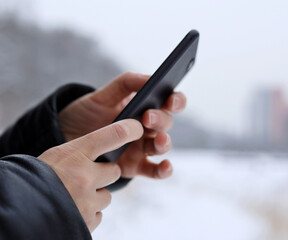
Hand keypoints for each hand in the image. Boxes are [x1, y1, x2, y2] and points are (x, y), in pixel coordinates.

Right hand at [38, 119, 142, 231]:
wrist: (16, 210)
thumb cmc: (32, 179)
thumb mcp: (53, 157)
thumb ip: (78, 155)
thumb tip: (103, 153)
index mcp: (74, 154)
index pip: (112, 135)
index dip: (129, 130)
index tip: (137, 128)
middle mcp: (85, 176)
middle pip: (114, 171)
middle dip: (104, 174)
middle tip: (86, 177)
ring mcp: (87, 201)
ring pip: (107, 196)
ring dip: (95, 196)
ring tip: (73, 196)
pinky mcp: (86, 221)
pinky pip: (98, 215)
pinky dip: (88, 213)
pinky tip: (71, 209)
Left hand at [58, 72, 185, 178]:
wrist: (65, 137)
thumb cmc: (87, 113)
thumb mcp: (102, 95)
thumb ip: (126, 83)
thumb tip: (150, 78)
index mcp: (145, 107)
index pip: (169, 102)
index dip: (176, 101)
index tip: (170, 100)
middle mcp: (147, 128)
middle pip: (166, 123)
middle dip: (160, 119)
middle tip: (146, 117)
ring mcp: (142, 147)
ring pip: (161, 145)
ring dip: (164, 143)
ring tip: (158, 140)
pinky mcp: (135, 166)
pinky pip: (154, 170)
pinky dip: (163, 170)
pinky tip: (165, 166)